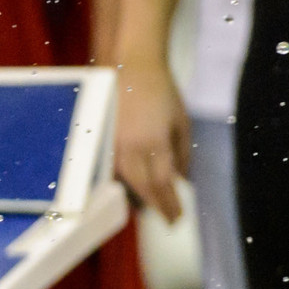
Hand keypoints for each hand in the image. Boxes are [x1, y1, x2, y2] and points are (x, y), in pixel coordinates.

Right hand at [113, 52, 192, 222]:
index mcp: (155, 141)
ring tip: (154, 208)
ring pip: (127, 180)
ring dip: (142, 197)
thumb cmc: (162, 92)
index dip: (170, 203)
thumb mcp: (181, 122)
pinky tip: (134, 189)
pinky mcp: (104, 140)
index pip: (163, 182)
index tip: (178, 217)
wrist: (132, 68)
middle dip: (158, 205)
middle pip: (143, 186)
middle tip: (169, 220)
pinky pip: (115, 170)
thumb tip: (184, 180)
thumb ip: (183, 153)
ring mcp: (114, 144)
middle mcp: (132, 146)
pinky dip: (126, 183)